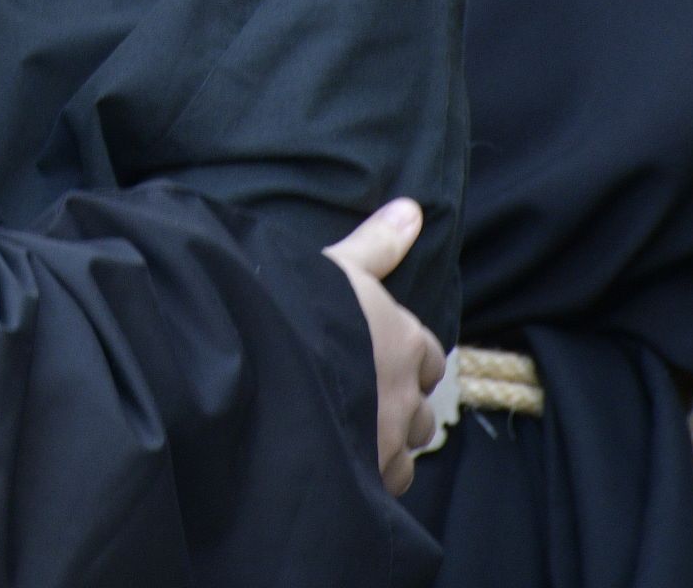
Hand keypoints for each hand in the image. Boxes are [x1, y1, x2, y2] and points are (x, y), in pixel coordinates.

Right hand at [323, 199, 445, 494]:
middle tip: (358, 399)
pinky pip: (384, 484)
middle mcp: (407, 393)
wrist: (265, 369)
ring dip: (386, 444)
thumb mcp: (336, 268)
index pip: (428, 356)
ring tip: (348, 436)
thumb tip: (411, 208)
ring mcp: (389, 439)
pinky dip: (369, 475)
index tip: (377, 359)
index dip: (405, 359)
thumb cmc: (299, 311)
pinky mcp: (368, 475)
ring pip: (406, 449)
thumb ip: (376, 244)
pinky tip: (339, 463)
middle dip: (398, 406)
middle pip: (421, 408)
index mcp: (406, 341)